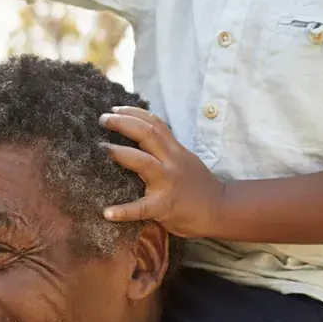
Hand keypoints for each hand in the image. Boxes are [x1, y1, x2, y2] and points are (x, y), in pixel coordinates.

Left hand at [100, 107, 225, 237]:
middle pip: (148, 134)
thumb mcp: (184, 160)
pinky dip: (123, 211)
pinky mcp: (164, 206)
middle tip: (103, 119)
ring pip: (143, 162)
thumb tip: (138, 137)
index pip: (155, 123)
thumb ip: (164, 150)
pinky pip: (141, 208)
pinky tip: (107, 213)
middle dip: (123, 123)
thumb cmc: (197, 186)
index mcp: (175, 150)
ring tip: (102, 149)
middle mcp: (171, 162)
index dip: (134, 112)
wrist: (220, 210)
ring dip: (120, 153)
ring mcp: (168, 183)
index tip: (114, 108)